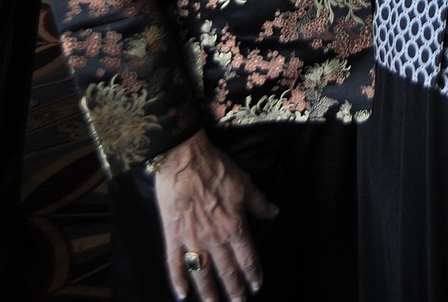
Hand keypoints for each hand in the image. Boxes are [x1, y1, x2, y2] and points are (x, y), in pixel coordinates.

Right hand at [153, 129, 276, 301]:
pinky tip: (182, 294)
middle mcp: (214, 239)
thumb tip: (274, 212)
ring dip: (209, 293)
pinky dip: (178, 281)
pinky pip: (175, 264)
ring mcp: (192, 240)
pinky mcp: (173, 235)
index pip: (247, 258)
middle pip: (227, 272)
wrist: (184, 159)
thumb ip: (259, 202)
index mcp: (234, 226)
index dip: (253, 274)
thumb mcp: (244, 183)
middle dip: (234, 291)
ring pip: (202, 274)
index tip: (257, 285)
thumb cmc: (216, 168)